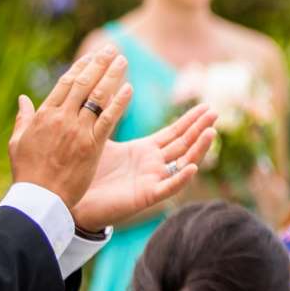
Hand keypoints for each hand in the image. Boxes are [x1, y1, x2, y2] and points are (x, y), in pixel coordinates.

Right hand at [10, 50, 127, 209]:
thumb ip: (24, 118)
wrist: (39, 197)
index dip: (81, 67)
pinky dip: (119, 102)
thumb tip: (23, 99)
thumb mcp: (17, 142)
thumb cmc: (27, 172)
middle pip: (83, 84)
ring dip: (112, 76)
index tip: (92, 56)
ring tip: (123, 60)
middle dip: (99, 64)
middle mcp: (61, 118)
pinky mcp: (92, 145)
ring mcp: (77, 130)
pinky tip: (129, 88)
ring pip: (97, 97)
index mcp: (43, 115)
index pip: (66, 84)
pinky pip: (109, 119)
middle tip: (112, 49)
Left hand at [69, 103, 216, 229]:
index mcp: (145, 150)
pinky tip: (192, 167)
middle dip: (199, 128)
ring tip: (211, 132)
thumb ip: (107, 116)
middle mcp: (154, 164)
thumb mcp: (98, 138)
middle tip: (215, 112)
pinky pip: (168, 187)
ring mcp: (153, 180)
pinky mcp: (146, 196)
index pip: (174, 133)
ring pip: (183, 163)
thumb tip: (106, 90)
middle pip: (183, 144)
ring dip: (198, 149)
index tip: (205, 106)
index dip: (190, 120)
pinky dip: (181, 178)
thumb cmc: (86, 171)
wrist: (74, 200)